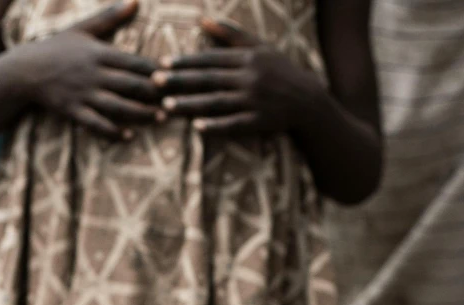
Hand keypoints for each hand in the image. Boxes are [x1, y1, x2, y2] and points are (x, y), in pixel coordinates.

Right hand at [14, 0, 162, 138]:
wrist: (24, 71)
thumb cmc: (55, 47)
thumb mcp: (82, 29)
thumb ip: (109, 17)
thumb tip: (135, 0)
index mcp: (99, 53)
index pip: (135, 62)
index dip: (156, 70)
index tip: (174, 75)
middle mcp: (93, 74)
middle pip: (130, 85)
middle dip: (154, 94)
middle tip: (175, 99)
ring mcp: (83, 94)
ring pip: (118, 107)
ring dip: (141, 114)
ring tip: (160, 118)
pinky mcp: (73, 111)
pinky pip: (96, 124)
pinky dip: (113, 131)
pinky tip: (128, 136)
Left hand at [158, 17, 320, 136]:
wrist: (309, 100)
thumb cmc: (280, 70)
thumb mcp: (259, 47)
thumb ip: (230, 33)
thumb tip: (202, 18)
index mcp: (247, 58)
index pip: (210, 59)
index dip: (186, 62)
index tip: (162, 64)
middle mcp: (250, 78)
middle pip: (209, 79)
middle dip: (180, 81)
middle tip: (154, 82)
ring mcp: (255, 100)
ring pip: (217, 102)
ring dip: (191, 104)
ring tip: (167, 106)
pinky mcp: (260, 121)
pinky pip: (235, 124)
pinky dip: (217, 126)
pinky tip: (198, 128)